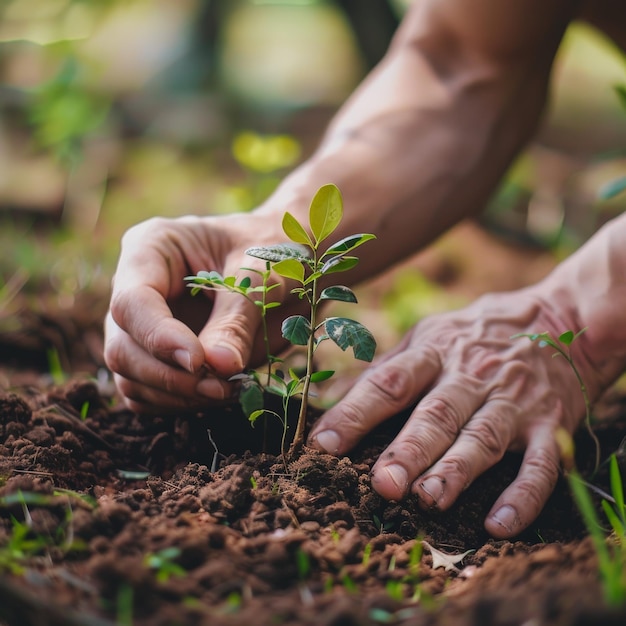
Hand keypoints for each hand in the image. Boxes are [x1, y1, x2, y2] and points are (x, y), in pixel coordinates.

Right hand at [104, 213, 290, 412]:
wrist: (290, 265)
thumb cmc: (274, 253)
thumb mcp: (261, 277)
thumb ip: (236, 320)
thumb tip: (218, 366)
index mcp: (152, 247)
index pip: (131, 302)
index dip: (160, 338)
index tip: (199, 362)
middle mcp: (136, 287)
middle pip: (122, 347)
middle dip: (170, 376)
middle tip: (222, 386)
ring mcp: (142, 325)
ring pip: (131, 377)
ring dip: (177, 395)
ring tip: (228, 389)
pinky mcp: (156, 356)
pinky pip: (150, 393)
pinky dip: (181, 403)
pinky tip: (220, 393)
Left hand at [308, 288, 612, 537]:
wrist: (558, 320)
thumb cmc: (474, 335)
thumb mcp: (428, 335)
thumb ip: (387, 368)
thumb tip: (330, 399)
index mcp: (434, 351)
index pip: (389, 382)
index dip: (356, 412)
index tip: (324, 444)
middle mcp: (471, 375)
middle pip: (437, 414)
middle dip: (409, 449)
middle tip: (384, 484)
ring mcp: (513, 401)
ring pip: (482, 438)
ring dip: (456, 470)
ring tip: (429, 499)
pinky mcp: (550, 424)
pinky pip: (540, 463)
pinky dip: (522, 495)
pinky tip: (499, 525)